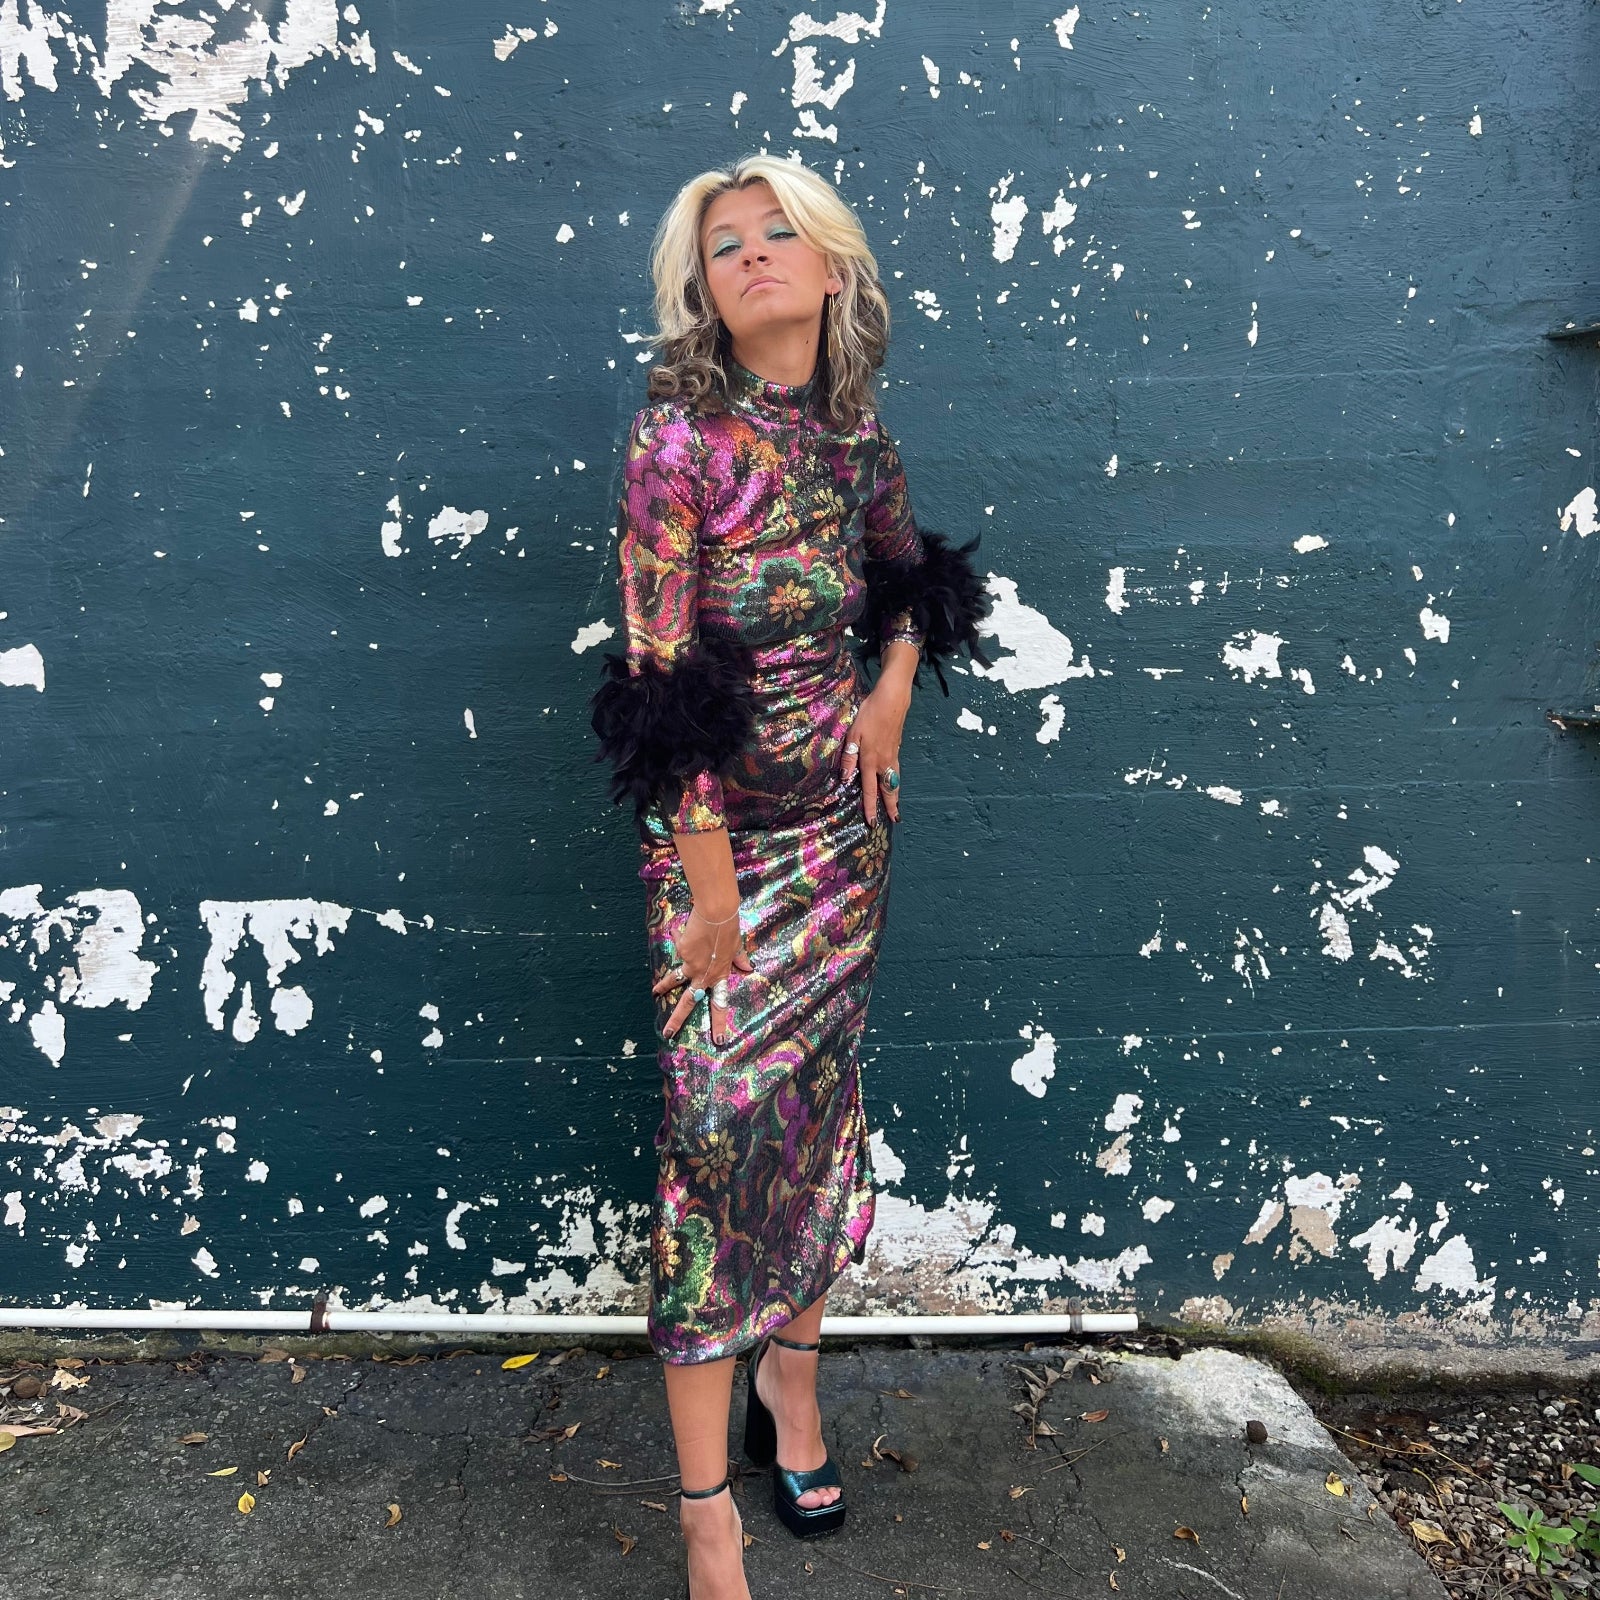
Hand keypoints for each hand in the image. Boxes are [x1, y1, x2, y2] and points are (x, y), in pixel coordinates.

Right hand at [652, 903, 753, 1045]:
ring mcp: (691, 964)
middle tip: (668, 1033)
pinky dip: (679, 938)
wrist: (716, 914)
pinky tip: (678, 931)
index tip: (718, 1040)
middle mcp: (704, 974)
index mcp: (720, 975)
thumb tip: (748, 968)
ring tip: (655, 993)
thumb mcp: (737, 947)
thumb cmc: (730, 929)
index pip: (720, 1004)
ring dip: (663, 987)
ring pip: (674, 980)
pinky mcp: (681, 951)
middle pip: (689, 1001)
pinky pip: (678, 945)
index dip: (719, 1023)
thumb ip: (739, 960)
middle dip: (677, 1019)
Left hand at [840, 683, 910, 824]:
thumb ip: (849, 756)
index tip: (873, 822)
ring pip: (895, 781)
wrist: (893, 700)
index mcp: (870, 760)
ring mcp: (892, 755)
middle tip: (895, 820)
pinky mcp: (897, 748)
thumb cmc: (870, 714)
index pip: (869, 789)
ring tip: (897, 807)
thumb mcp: (854, 733)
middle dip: (891, 806)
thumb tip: (845, 778)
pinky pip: (897, 771)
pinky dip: (897, 782)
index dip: (870, 807)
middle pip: (888, 789)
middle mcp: (884, 762)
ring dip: (896, 796)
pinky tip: (895, 782)